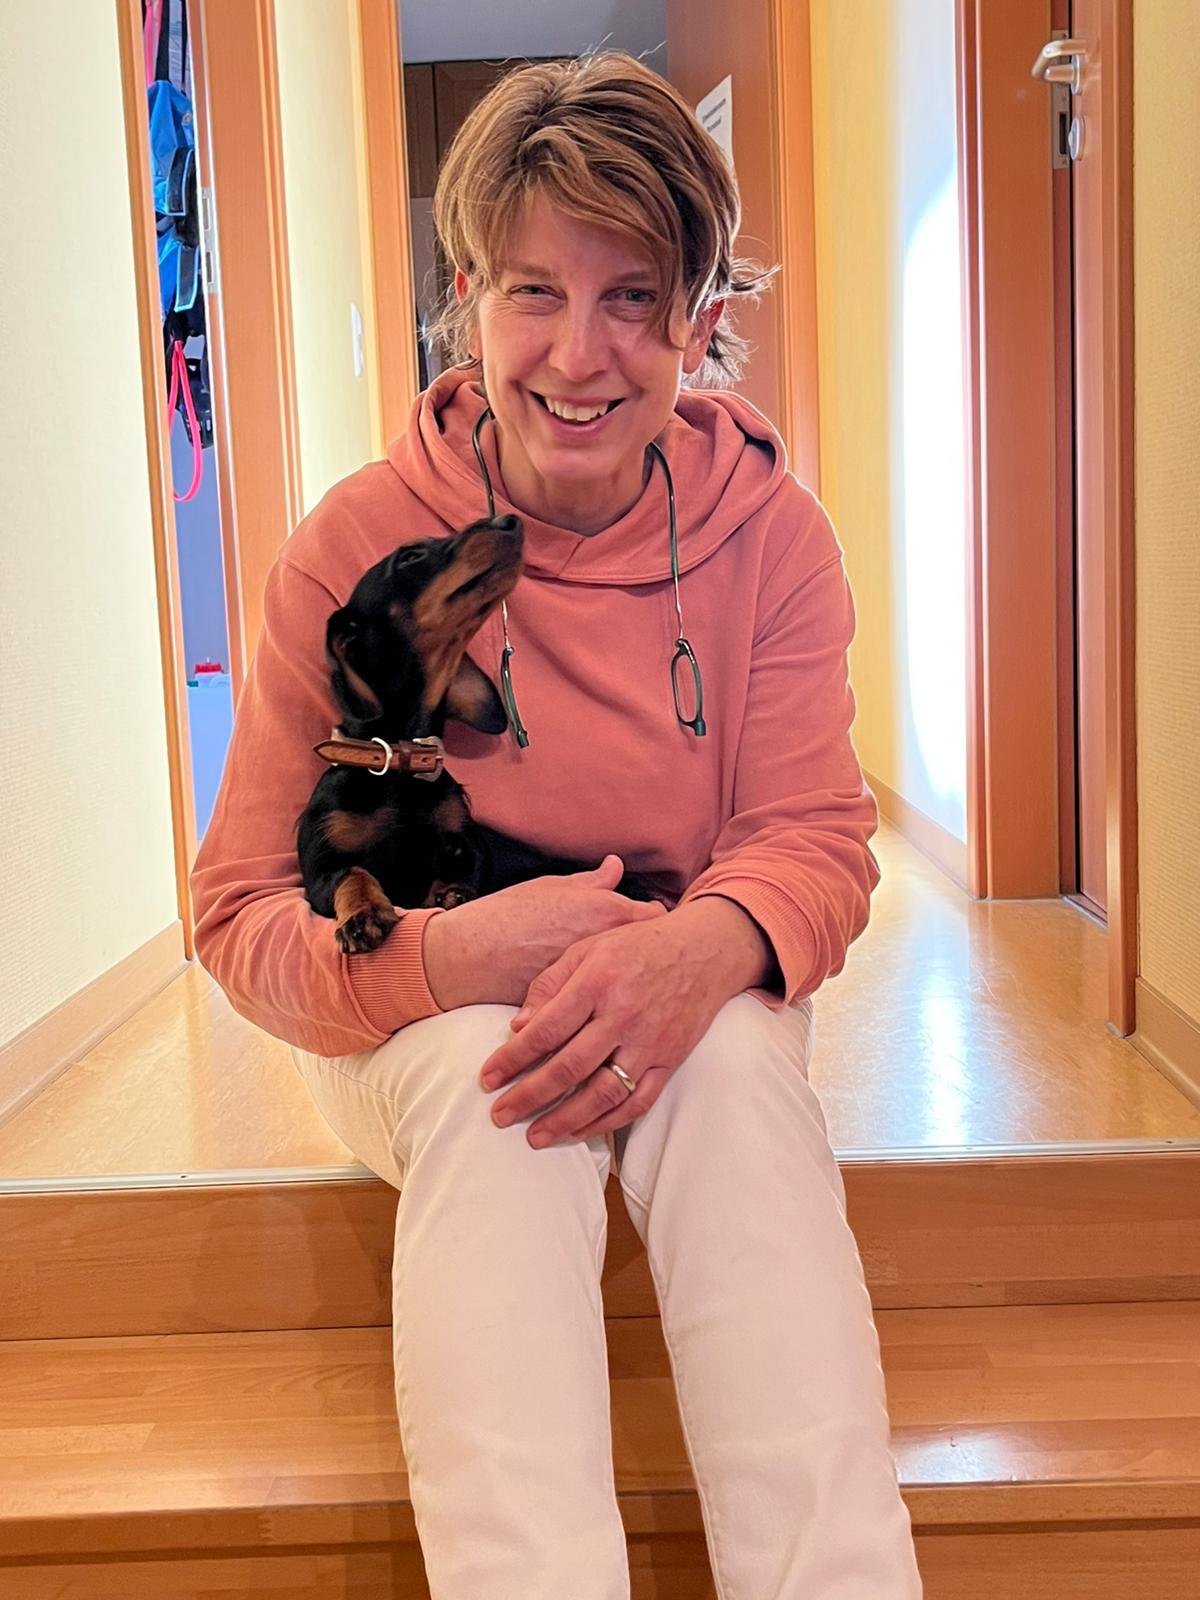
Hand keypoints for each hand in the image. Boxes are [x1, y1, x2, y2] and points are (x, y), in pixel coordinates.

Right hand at [422, 854, 667, 1009]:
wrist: (471, 958)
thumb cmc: (509, 915)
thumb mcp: (552, 887)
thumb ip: (592, 882)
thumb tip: (615, 867)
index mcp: (608, 913)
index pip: (657, 918)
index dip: (654, 920)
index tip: (649, 923)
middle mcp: (612, 950)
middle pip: (651, 954)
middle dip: (647, 956)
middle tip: (639, 955)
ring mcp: (600, 982)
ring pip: (631, 984)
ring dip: (629, 983)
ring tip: (624, 982)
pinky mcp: (582, 1009)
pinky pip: (606, 1006)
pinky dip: (606, 1003)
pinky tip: (598, 1000)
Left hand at [478, 897, 772, 1147]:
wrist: (705, 950)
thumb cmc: (639, 945)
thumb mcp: (589, 947)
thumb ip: (550, 983)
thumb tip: (518, 1026)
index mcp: (597, 982)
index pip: (545, 1029)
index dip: (512, 1058)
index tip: (487, 1079)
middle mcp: (622, 1015)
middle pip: (568, 1067)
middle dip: (529, 1096)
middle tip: (500, 1116)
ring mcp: (649, 1042)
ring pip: (602, 1092)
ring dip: (565, 1120)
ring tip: (534, 1137)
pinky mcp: (669, 1060)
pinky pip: (637, 1101)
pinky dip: (607, 1122)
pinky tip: (581, 1132)